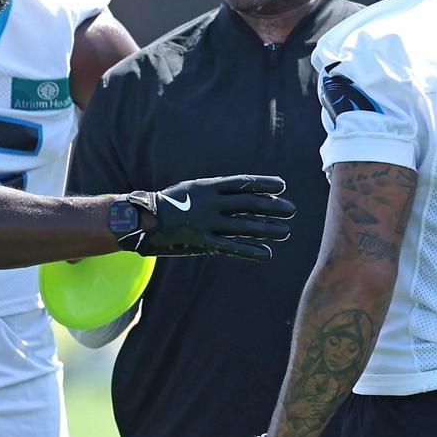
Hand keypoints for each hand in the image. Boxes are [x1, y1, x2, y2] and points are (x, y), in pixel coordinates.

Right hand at [139, 175, 294, 260]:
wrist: (145, 219)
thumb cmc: (173, 203)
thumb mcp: (194, 189)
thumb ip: (218, 192)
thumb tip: (248, 194)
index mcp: (208, 186)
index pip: (242, 183)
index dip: (264, 183)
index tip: (282, 186)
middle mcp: (210, 203)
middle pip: (249, 203)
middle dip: (273, 207)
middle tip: (291, 210)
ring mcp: (207, 223)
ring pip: (244, 226)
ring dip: (267, 229)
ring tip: (285, 232)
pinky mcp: (202, 241)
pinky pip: (231, 247)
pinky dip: (251, 250)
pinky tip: (267, 254)